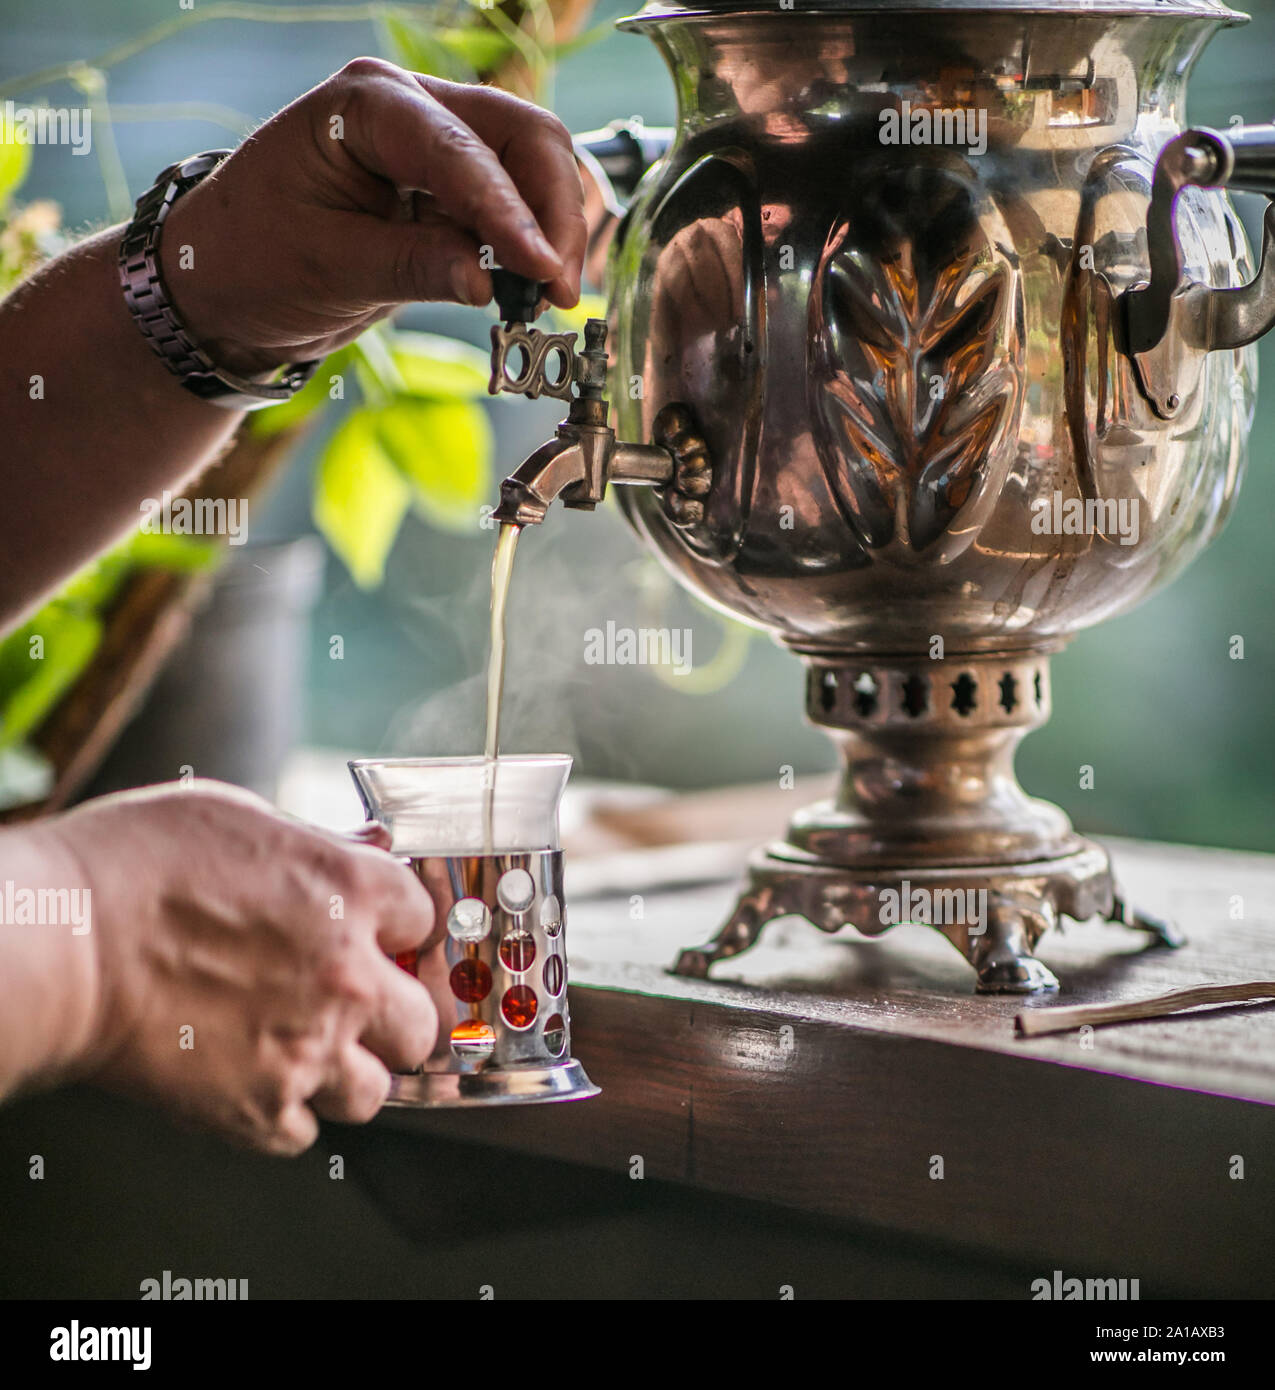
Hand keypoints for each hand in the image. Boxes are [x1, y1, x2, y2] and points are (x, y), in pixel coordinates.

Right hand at [47, 781, 436, 1154]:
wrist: (58, 946)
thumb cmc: (129, 868)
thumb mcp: (239, 816)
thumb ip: (315, 845)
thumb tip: (358, 850)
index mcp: (350, 893)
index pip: (423, 919)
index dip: (396, 927)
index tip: (379, 935)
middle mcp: (347, 976)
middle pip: (420, 1020)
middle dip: (392, 1013)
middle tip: (359, 1005)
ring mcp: (309, 1048)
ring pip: (376, 1090)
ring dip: (347, 1071)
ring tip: (309, 1050)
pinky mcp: (258, 1108)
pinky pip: (305, 1131)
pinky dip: (286, 1112)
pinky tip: (258, 1078)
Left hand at [158, 57, 586, 375]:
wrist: (225, 283)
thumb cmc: (253, 259)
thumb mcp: (329, 268)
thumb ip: (412, 267)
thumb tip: (486, 282)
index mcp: (367, 105)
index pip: (461, 150)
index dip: (511, 213)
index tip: (542, 269)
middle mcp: (412, 108)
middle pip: (522, 138)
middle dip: (553, 213)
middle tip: (561, 289)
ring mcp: (438, 146)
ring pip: (532, 170)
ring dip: (553, 231)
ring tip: (550, 298)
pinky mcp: (451, 192)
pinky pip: (515, 209)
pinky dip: (534, 246)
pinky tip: (535, 289)